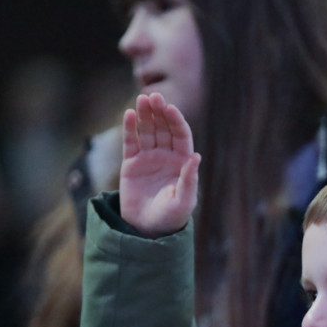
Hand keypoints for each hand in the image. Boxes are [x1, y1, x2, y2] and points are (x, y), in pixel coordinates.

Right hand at [119, 92, 200, 236]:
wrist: (148, 230)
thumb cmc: (171, 217)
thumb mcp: (183, 201)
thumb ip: (189, 180)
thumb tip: (196, 157)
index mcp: (183, 162)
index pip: (181, 135)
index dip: (176, 121)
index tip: (170, 109)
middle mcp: (167, 156)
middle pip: (164, 128)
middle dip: (160, 112)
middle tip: (154, 96)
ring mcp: (149, 158)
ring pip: (148, 130)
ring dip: (145, 114)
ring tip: (142, 99)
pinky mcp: (131, 163)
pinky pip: (131, 141)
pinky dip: (130, 128)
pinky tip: (129, 114)